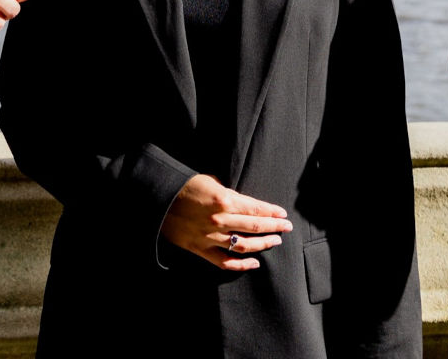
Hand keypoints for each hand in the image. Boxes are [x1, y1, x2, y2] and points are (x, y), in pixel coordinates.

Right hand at [159, 174, 291, 270]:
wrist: (160, 198)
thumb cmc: (187, 186)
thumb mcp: (212, 182)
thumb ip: (231, 194)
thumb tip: (247, 205)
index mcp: (224, 200)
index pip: (256, 208)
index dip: (272, 212)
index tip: (283, 215)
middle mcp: (220, 220)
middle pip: (255, 226)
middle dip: (274, 227)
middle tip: (287, 228)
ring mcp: (210, 237)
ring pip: (243, 245)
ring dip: (262, 244)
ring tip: (275, 241)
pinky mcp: (200, 249)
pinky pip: (224, 262)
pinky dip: (241, 265)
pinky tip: (254, 263)